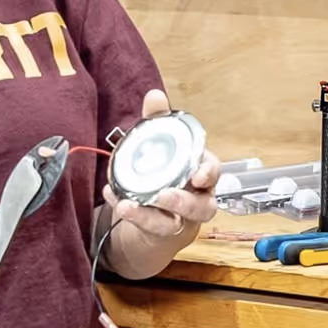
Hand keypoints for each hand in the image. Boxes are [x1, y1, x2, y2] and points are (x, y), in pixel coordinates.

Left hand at [103, 89, 219, 239]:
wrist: (156, 210)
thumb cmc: (165, 172)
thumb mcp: (161, 144)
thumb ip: (158, 119)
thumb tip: (155, 94)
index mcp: (200, 174)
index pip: (213, 172)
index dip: (209, 172)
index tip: (198, 174)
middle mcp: (196, 200)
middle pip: (202, 207)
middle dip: (184, 202)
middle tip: (164, 194)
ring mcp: (178, 221)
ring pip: (173, 225)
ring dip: (150, 217)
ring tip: (128, 206)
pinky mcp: (158, 234)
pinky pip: (147, 228)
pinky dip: (130, 214)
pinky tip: (114, 200)